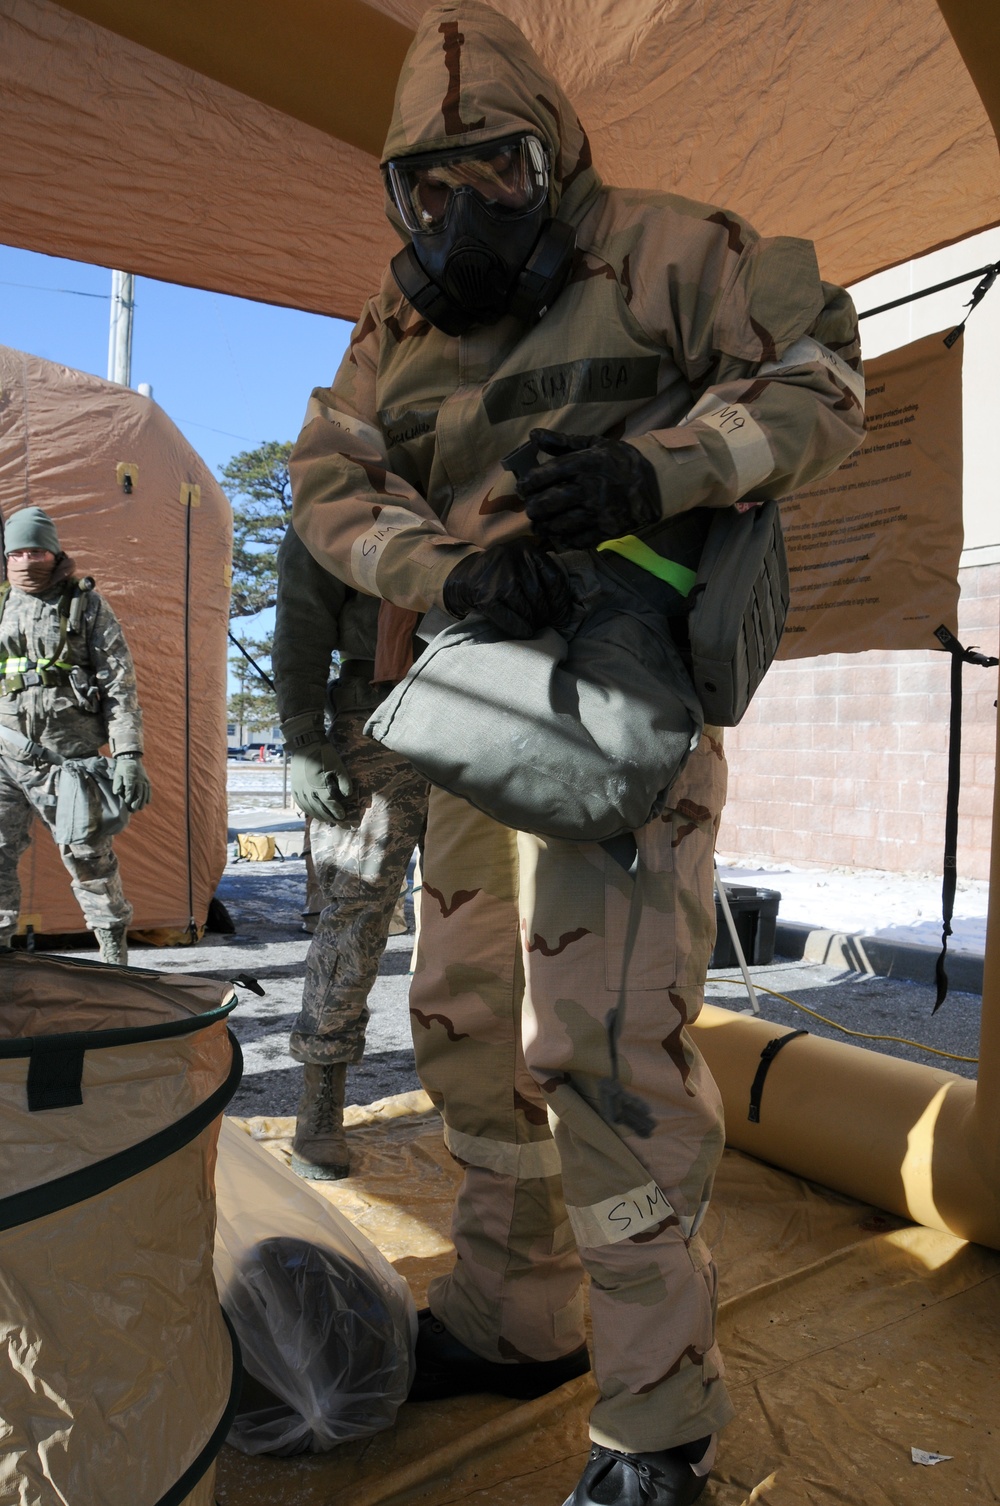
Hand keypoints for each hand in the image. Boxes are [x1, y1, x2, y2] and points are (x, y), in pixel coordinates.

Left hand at [112, 753, 150, 811]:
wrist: (131, 759)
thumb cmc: (122, 768)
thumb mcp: (117, 774)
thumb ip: (117, 783)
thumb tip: (116, 792)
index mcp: (130, 777)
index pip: (130, 790)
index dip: (128, 798)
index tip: (126, 804)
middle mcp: (138, 779)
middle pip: (138, 793)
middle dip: (136, 803)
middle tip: (133, 811)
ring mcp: (144, 780)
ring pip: (144, 792)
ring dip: (142, 801)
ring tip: (139, 808)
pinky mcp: (147, 780)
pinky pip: (149, 789)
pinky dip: (149, 796)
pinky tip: (147, 802)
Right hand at [290, 742, 351, 823]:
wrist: (304, 744)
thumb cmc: (323, 754)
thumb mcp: (338, 765)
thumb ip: (344, 781)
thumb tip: (348, 795)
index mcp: (319, 786)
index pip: (329, 804)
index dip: (337, 812)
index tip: (344, 817)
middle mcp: (307, 791)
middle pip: (320, 810)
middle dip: (331, 818)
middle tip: (340, 824)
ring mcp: (299, 791)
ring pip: (310, 809)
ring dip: (320, 817)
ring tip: (329, 820)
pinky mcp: (294, 789)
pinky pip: (301, 805)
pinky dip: (309, 811)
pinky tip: (314, 814)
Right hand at [442, 539, 572, 638]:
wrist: (465, 578)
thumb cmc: (501, 573)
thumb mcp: (520, 560)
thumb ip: (539, 572)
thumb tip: (563, 608)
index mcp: (527, 550)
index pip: (555, 579)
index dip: (561, 602)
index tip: (563, 616)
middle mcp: (514, 562)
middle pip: (540, 597)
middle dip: (546, 615)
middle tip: (547, 623)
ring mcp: (499, 580)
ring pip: (527, 610)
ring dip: (533, 623)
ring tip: (535, 627)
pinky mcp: (486, 598)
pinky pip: (511, 620)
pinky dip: (520, 629)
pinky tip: (525, 633)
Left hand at [516, 428, 660, 548]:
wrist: (656, 483)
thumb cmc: (620, 461)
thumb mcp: (594, 445)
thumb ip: (562, 442)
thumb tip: (532, 435)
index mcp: (585, 464)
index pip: (546, 474)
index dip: (528, 483)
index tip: (522, 488)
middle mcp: (590, 488)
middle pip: (549, 503)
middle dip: (533, 508)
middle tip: (530, 509)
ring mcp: (598, 512)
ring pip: (560, 524)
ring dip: (544, 526)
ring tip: (539, 525)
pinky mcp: (606, 530)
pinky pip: (578, 540)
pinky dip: (563, 541)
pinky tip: (557, 537)